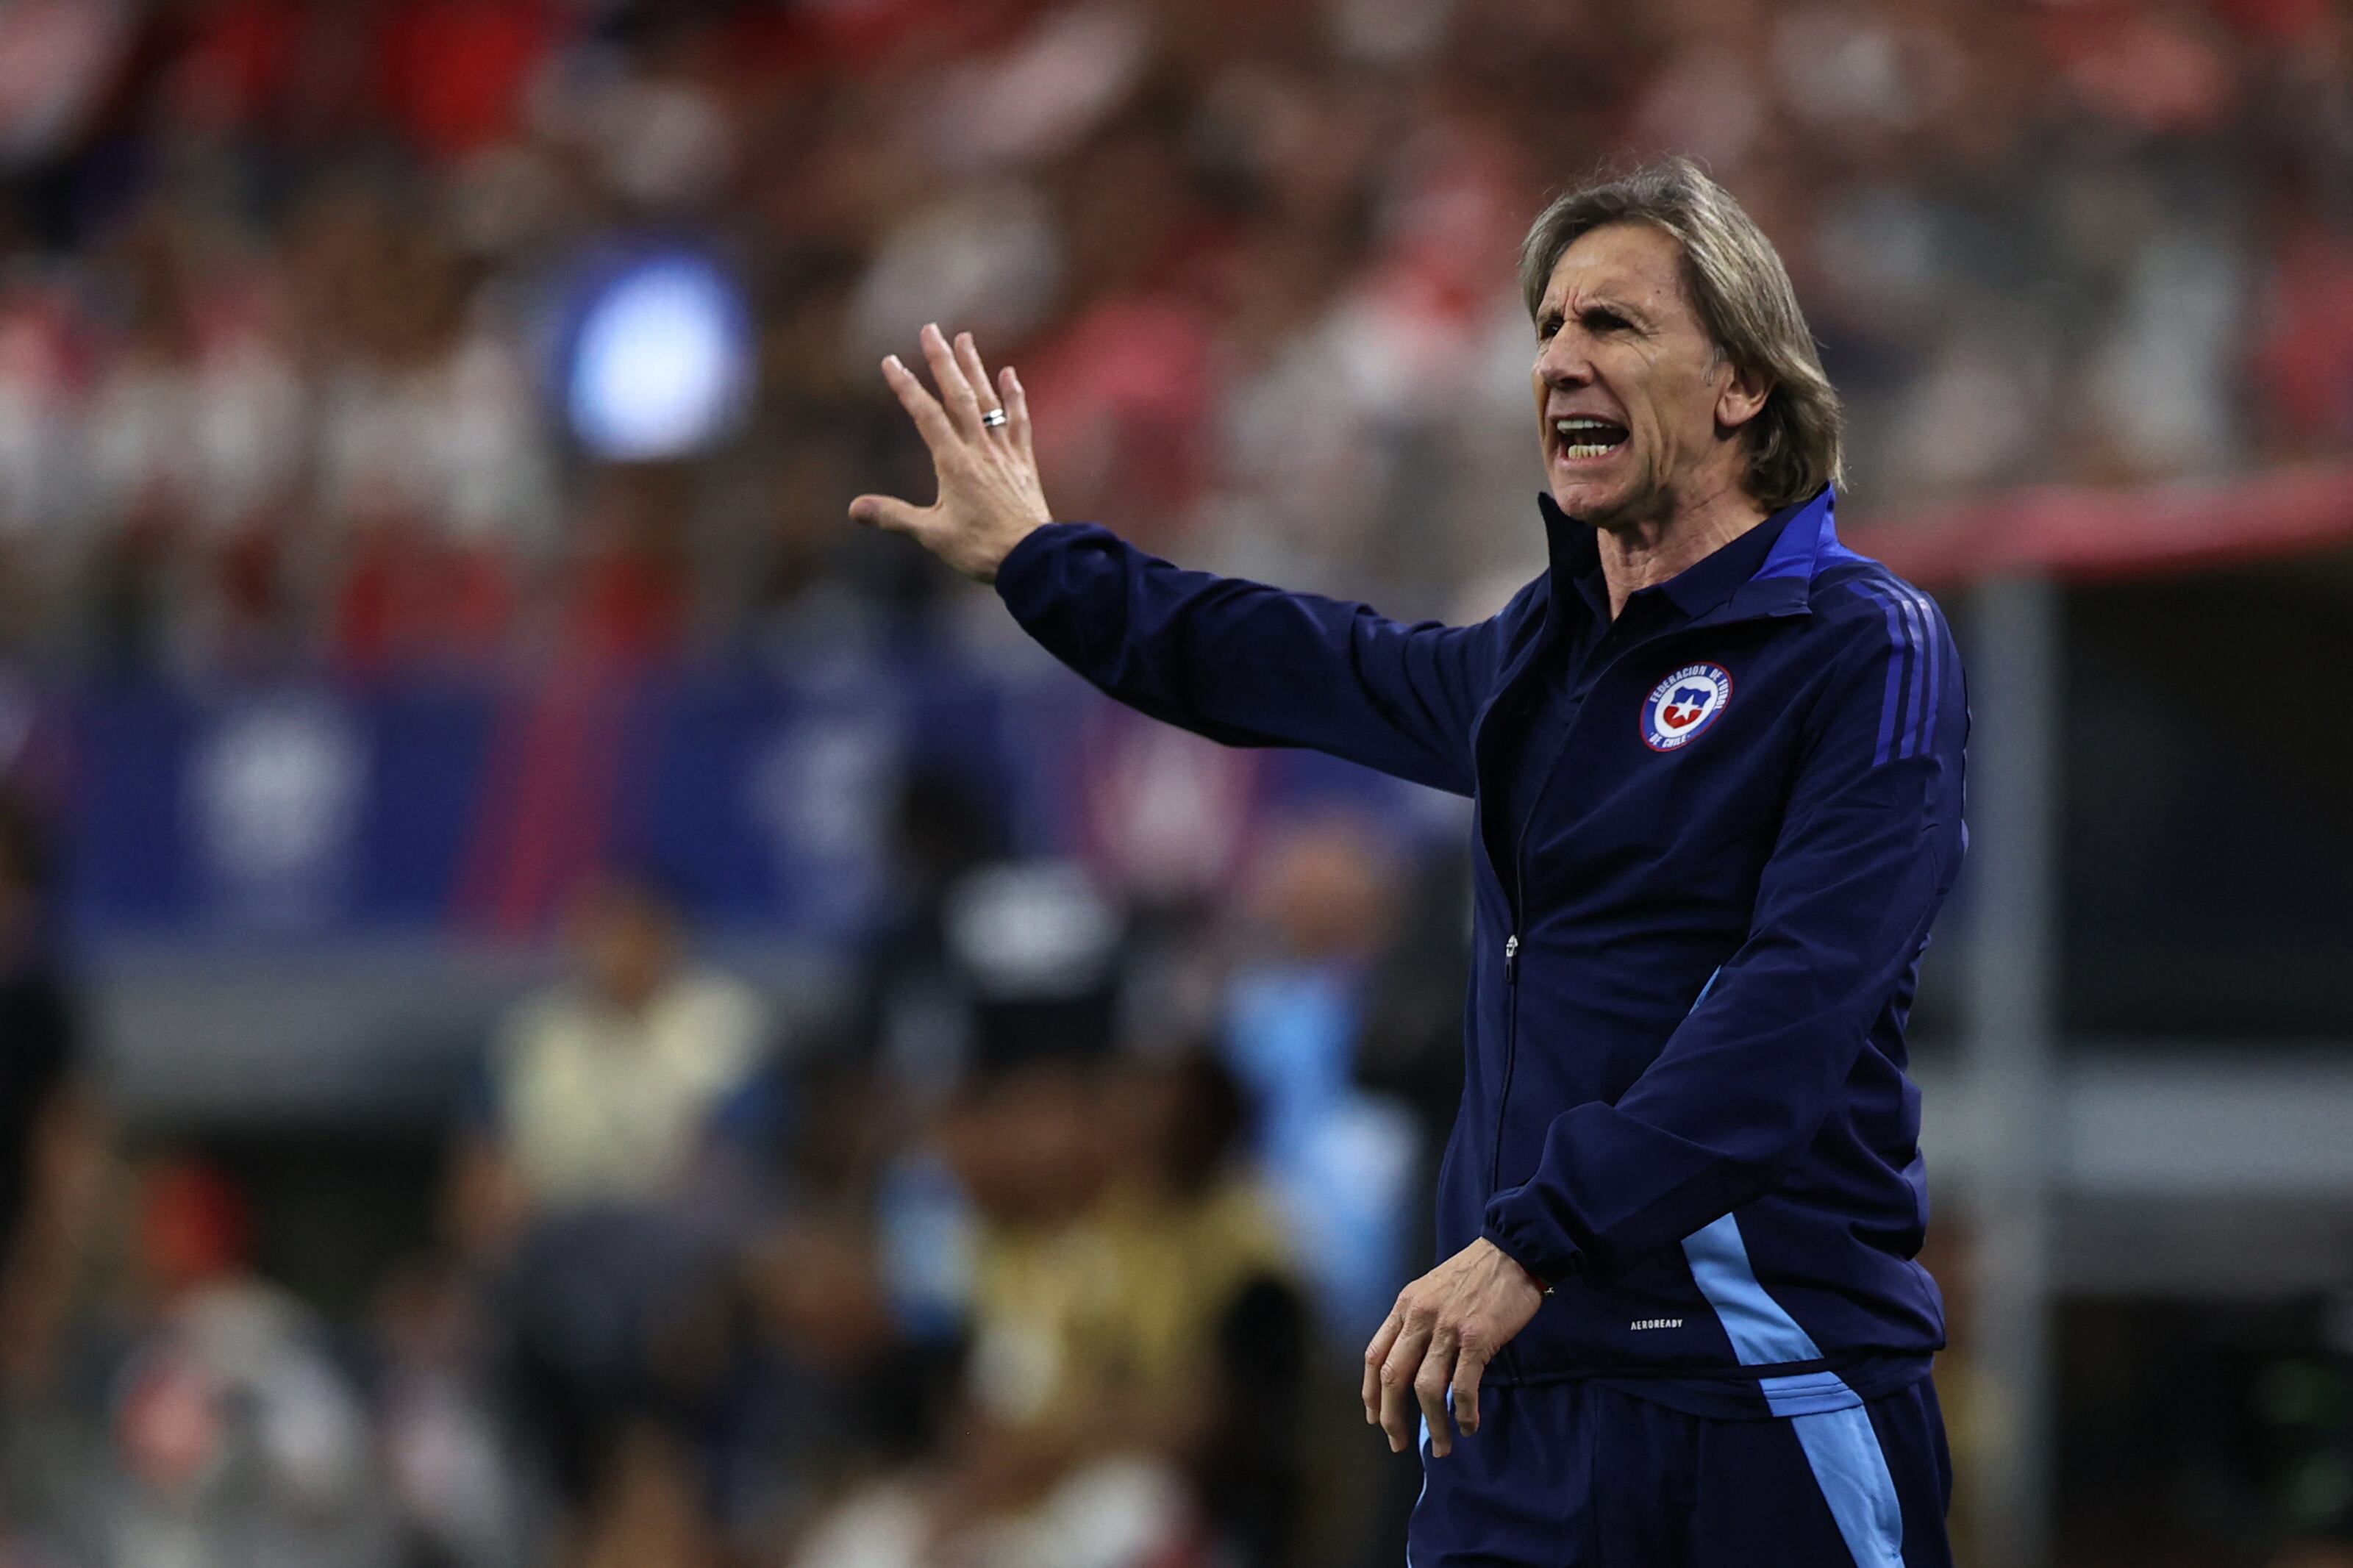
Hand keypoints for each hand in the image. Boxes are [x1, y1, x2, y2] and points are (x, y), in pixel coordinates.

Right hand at [848, 322, 1052, 581]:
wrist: (1032, 559)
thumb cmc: (980, 549)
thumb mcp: (931, 534)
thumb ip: (893, 517)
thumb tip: (854, 509)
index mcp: (953, 463)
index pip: (925, 415)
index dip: (906, 386)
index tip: (890, 361)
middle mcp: (979, 449)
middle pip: (958, 395)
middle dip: (942, 361)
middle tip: (931, 329)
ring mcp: (1004, 452)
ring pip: (988, 401)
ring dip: (975, 368)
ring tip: (965, 338)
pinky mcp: (1023, 462)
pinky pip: (1020, 421)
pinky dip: (1015, 396)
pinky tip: (1010, 375)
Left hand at [1362, 1238, 1546, 1456]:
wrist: (1513, 1251)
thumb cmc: (1475, 1273)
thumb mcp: (1431, 1289)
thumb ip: (1418, 1323)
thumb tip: (1413, 1369)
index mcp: (1405, 1306)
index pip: (1375, 1355)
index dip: (1371, 1392)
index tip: (1375, 1418)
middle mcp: (1420, 1317)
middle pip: (1393, 1377)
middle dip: (1392, 1418)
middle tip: (1398, 1443)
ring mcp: (1448, 1327)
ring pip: (1427, 1388)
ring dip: (1433, 1424)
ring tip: (1442, 1447)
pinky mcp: (1477, 1337)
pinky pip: (1464, 1385)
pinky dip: (1464, 1412)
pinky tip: (1469, 1425)